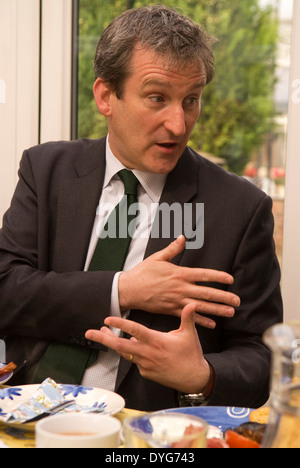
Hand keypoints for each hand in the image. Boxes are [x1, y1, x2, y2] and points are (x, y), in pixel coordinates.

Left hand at [85, 303, 210, 393]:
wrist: (193, 379)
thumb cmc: (191, 355)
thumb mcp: (189, 334)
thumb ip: (187, 317)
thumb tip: (191, 304)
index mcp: (157, 341)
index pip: (135, 330)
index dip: (120, 324)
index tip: (108, 319)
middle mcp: (148, 353)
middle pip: (120, 346)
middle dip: (103, 339)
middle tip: (89, 332)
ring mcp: (145, 364)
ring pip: (124, 352)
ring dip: (112, 343)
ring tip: (103, 333)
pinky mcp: (145, 372)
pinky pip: (134, 360)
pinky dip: (129, 352)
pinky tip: (130, 345)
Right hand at [119, 235, 239, 328]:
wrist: (129, 290)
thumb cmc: (143, 273)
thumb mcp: (157, 258)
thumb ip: (172, 249)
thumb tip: (183, 238)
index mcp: (179, 274)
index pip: (203, 275)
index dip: (218, 277)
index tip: (230, 279)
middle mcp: (180, 288)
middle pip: (206, 293)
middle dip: (223, 297)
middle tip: (237, 300)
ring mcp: (176, 301)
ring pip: (200, 307)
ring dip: (217, 310)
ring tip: (230, 312)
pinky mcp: (171, 311)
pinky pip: (189, 317)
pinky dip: (201, 321)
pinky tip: (212, 324)